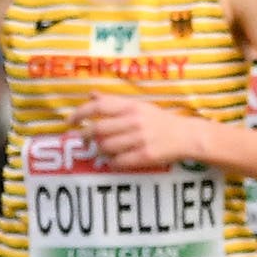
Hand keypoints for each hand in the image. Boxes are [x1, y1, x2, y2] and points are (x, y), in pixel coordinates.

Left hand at [70, 95, 196, 171]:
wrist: (186, 136)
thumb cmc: (159, 121)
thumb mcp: (138, 106)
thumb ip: (114, 102)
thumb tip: (91, 95)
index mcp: (132, 106)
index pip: (99, 106)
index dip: (80, 113)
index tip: (70, 121)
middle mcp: (135, 121)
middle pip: (99, 128)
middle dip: (85, 135)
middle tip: (81, 138)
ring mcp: (140, 139)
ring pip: (106, 147)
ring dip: (99, 150)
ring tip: (100, 150)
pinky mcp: (146, 156)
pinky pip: (119, 162)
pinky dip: (111, 162)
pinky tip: (113, 160)